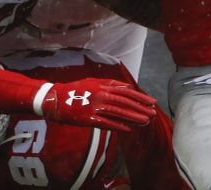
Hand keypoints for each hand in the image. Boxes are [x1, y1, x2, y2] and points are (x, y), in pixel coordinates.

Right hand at [40, 78, 156, 131]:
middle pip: (125, 102)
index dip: (140, 97)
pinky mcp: (88, 118)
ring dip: (134, 117)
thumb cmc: (76, 90)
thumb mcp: (94, 82)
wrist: (57, 98)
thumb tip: (127, 86)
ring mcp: (95, 106)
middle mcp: (101, 94)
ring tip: (146, 122)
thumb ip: (110, 84)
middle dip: (140, 108)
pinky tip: (129, 129)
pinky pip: (106, 123)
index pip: (126, 91)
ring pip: (118, 112)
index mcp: (103, 85)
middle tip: (153, 114)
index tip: (152, 102)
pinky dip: (118, 126)